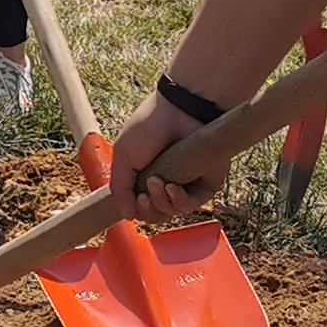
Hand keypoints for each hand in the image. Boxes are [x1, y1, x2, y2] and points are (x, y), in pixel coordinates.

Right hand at [107, 90, 220, 225]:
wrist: (178, 110)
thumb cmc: (149, 127)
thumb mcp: (124, 156)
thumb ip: (120, 188)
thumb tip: (127, 216)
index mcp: (147, 175)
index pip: (143, 207)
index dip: (139, 209)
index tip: (137, 199)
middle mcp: (167, 181)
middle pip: (158, 214)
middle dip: (149, 209)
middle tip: (145, 195)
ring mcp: (188, 183)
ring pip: (174, 211)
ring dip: (162, 202)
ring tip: (158, 182)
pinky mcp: (206, 182)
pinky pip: (194, 204)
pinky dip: (180, 200)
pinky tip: (173, 187)